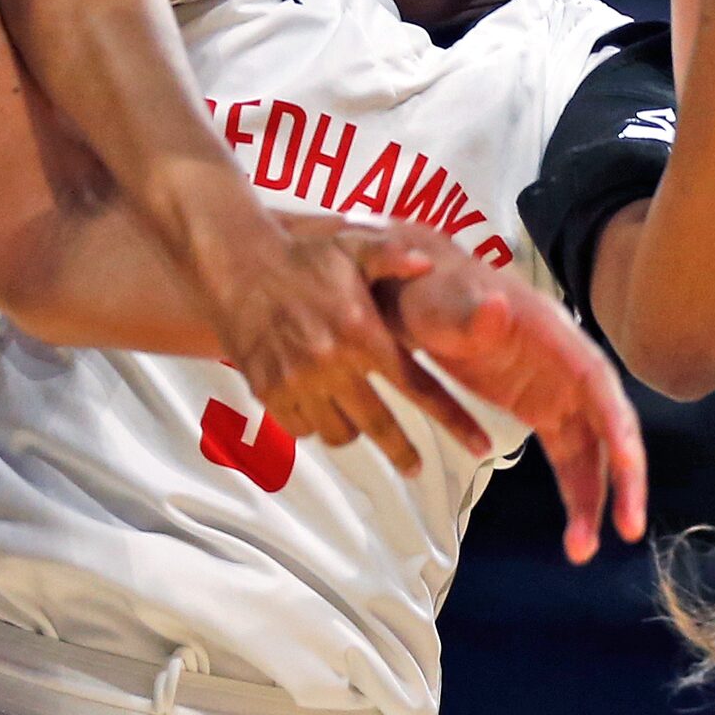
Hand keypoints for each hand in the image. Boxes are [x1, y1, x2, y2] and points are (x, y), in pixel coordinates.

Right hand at [206, 217, 493, 474]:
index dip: (452, 418)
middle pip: (378, 425)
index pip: (417, 386)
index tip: (479, 445)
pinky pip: (302, 429)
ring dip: (352, 432)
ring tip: (357, 421)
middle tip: (416, 468)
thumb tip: (428, 263)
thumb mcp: (351, 246)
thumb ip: (392, 255)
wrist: (235, 266)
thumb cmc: (302, 256)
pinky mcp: (269, 393)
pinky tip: (318, 408)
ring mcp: (299, 382)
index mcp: (363, 332)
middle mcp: (334, 363)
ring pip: (338, 432)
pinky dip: (314, 425)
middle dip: (403, 452)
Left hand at [364, 225, 649, 563]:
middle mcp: (565, 363)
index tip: (630, 467)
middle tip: (627, 529)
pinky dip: (576, 493)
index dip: (618, 422)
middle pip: (608, 421)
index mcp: (550, 333)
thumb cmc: (427, 289)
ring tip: (584, 552)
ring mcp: (556, 388)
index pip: (597, 379)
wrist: (410, 290)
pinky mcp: (541, 408)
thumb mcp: (438, 301)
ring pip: (592, 449)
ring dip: (596, 498)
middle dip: (624, 475)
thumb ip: (465, 312)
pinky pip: (569, 457)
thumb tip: (495, 308)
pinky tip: (576, 535)